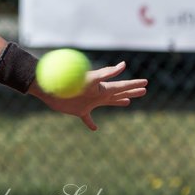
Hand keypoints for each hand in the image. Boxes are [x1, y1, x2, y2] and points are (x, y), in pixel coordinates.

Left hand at [33, 61, 148, 131]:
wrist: (48, 88)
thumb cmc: (67, 83)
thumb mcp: (89, 78)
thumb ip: (105, 73)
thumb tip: (123, 65)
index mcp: (101, 88)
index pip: (121, 86)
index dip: (133, 85)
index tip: (146, 83)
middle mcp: (97, 95)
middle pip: (118, 93)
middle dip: (131, 92)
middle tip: (144, 91)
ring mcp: (89, 102)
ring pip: (108, 103)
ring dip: (119, 102)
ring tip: (128, 102)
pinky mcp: (79, 110)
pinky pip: (87, 118)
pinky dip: (91, 123)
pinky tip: (95, 129)